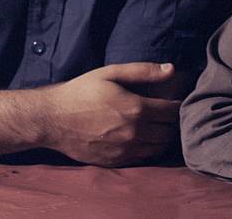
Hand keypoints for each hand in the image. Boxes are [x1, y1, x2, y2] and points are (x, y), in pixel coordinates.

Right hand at [41, 62, 180, 166]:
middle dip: (173, 121)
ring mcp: (125, 150)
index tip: (175, 99)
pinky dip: (150, 148)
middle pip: (169, 132)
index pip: (173, 112)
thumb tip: (172, 69)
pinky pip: (144, 158)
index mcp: (136, 109)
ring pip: (159, 148)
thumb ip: (143, 71)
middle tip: (168, 112)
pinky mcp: (115, 161)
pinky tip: (144, 137)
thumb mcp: (111, 73)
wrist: (53, 119)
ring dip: (163, 136)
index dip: (178, 104)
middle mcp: (134, 133)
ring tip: (158, 124)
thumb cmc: (82, 91)